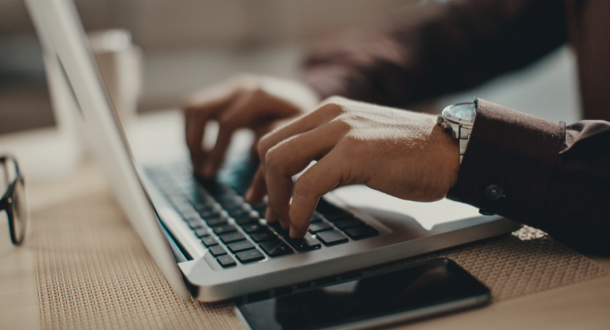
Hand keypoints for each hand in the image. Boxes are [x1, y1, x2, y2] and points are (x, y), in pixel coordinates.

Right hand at [183, 74, 318, 177]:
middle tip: (200, 172)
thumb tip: (252, 187)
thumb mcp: (299, 140)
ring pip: (193, 106)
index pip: (228, 123)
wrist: (307, 100)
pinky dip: (192, 129)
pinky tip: (203, 152)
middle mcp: (243, 87)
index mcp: (261, 96)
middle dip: (196, 144)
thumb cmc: (306, 124)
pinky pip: (195, 107)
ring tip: (198, 164)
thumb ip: (277, 156)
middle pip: (202, 110)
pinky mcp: (225, 92)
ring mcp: (232, 87)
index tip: (210, 176)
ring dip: (190, 136)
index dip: (217, 152)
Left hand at [245, 97, 459, 237]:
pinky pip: (307, 184)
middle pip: (269, 146)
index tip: (259, 196)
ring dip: (276, 199)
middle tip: (270, 214)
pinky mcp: (354, 153)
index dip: (261, 171)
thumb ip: (330, 151)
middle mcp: (330, 114)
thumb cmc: (411, 154)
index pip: (276, 136)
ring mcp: (341, 131)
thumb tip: (301, 180)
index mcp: (329, 111)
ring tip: (285, 223)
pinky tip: (301, 226)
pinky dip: (297, 210)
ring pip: (279, 161)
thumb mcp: (361, 143)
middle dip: (263, 185)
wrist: (452, 151)